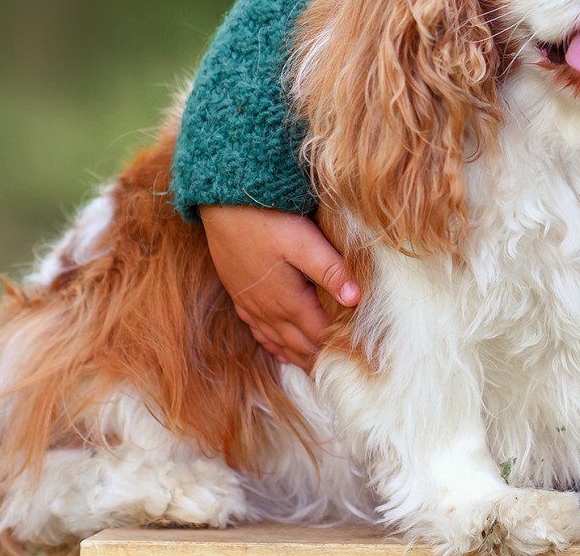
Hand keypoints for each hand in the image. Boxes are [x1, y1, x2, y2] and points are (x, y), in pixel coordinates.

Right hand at [200, 204, 359, 369]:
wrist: (224, 206)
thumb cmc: (268, 220)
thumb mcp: (305, 242)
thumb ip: (331, 270)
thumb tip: (355, 299)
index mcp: (289, 299)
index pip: (318, 335)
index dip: (336, 348)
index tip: (354, 360)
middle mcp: (269, 309)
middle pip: (298, 343)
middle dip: (317, 359)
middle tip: (337, 374)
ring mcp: (251, 304)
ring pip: (277, 340)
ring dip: (296, 355)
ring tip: (313, 369)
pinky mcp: (239, 294)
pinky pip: (258, 330)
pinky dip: (272, 344)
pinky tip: (278, 350)